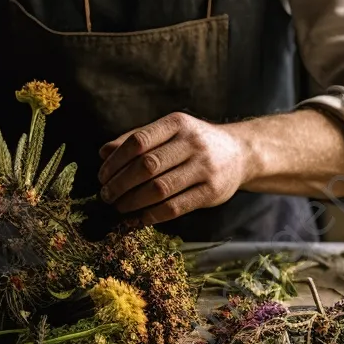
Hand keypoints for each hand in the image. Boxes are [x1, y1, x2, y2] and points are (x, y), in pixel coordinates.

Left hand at [97, 113, 251, 224]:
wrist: (240, 153)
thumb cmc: (194, 143)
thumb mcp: (169, 132)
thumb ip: (137, 139)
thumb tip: (103, 153)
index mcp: (177, 124)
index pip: (138, 142)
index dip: (115, 162)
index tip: (102, 176)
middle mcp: (192, 143)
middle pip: (147, 166)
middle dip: (120, 184)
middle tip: (106, 196)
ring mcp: (204, 168)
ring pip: (159, 189)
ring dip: (133, 202)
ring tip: (119, 207)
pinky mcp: (211, 192)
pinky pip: (175, 207)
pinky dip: (152, 215)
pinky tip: (138, 219)